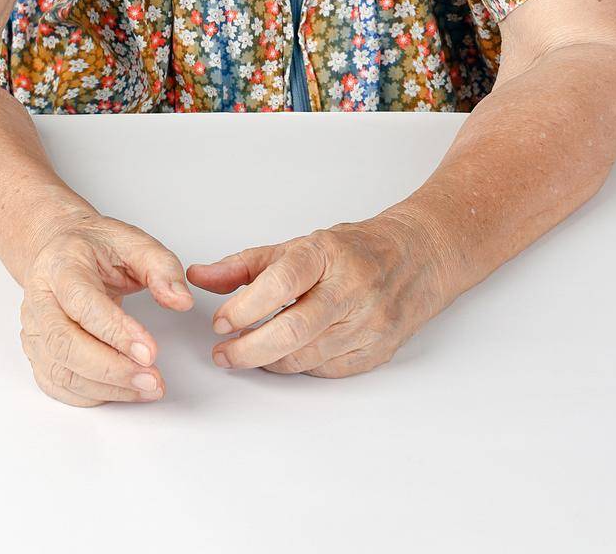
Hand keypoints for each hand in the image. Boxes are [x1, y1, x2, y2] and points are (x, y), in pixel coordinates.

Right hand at [19, 211, 193, 406]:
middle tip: (152, 378)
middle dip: (112, 368)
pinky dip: (93, 394)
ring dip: (108, 387)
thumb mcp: (134, 242)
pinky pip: (59, 385)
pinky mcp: (36, 353)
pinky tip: (124, 389)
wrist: (60, 249)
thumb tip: (181, 301)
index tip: (151, 352)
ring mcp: (33, 329)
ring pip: (62, 370)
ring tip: (148, 387)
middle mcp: (39, 298)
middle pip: (65, 344)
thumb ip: (162, 268)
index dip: (116, 332)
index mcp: (60, 265)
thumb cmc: (95, 247)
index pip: (82, 303)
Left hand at [186, 213, 447, 378]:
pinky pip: (326, 370)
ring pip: (307, 357)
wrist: (416, 258)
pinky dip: (297, 367)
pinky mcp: (378, 351)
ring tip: (243, 354)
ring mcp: (370, 322)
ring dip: (267, 361)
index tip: (220, 321)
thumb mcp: (298, 246)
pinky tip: (280, 358)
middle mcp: (353, 287)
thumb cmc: (353, 250)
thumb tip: (199, 277)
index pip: (282, 281)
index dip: (246, 306)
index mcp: (330, 253)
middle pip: (293, 330)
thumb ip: (246, 264)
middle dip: (249, 349)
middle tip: (223, 353)